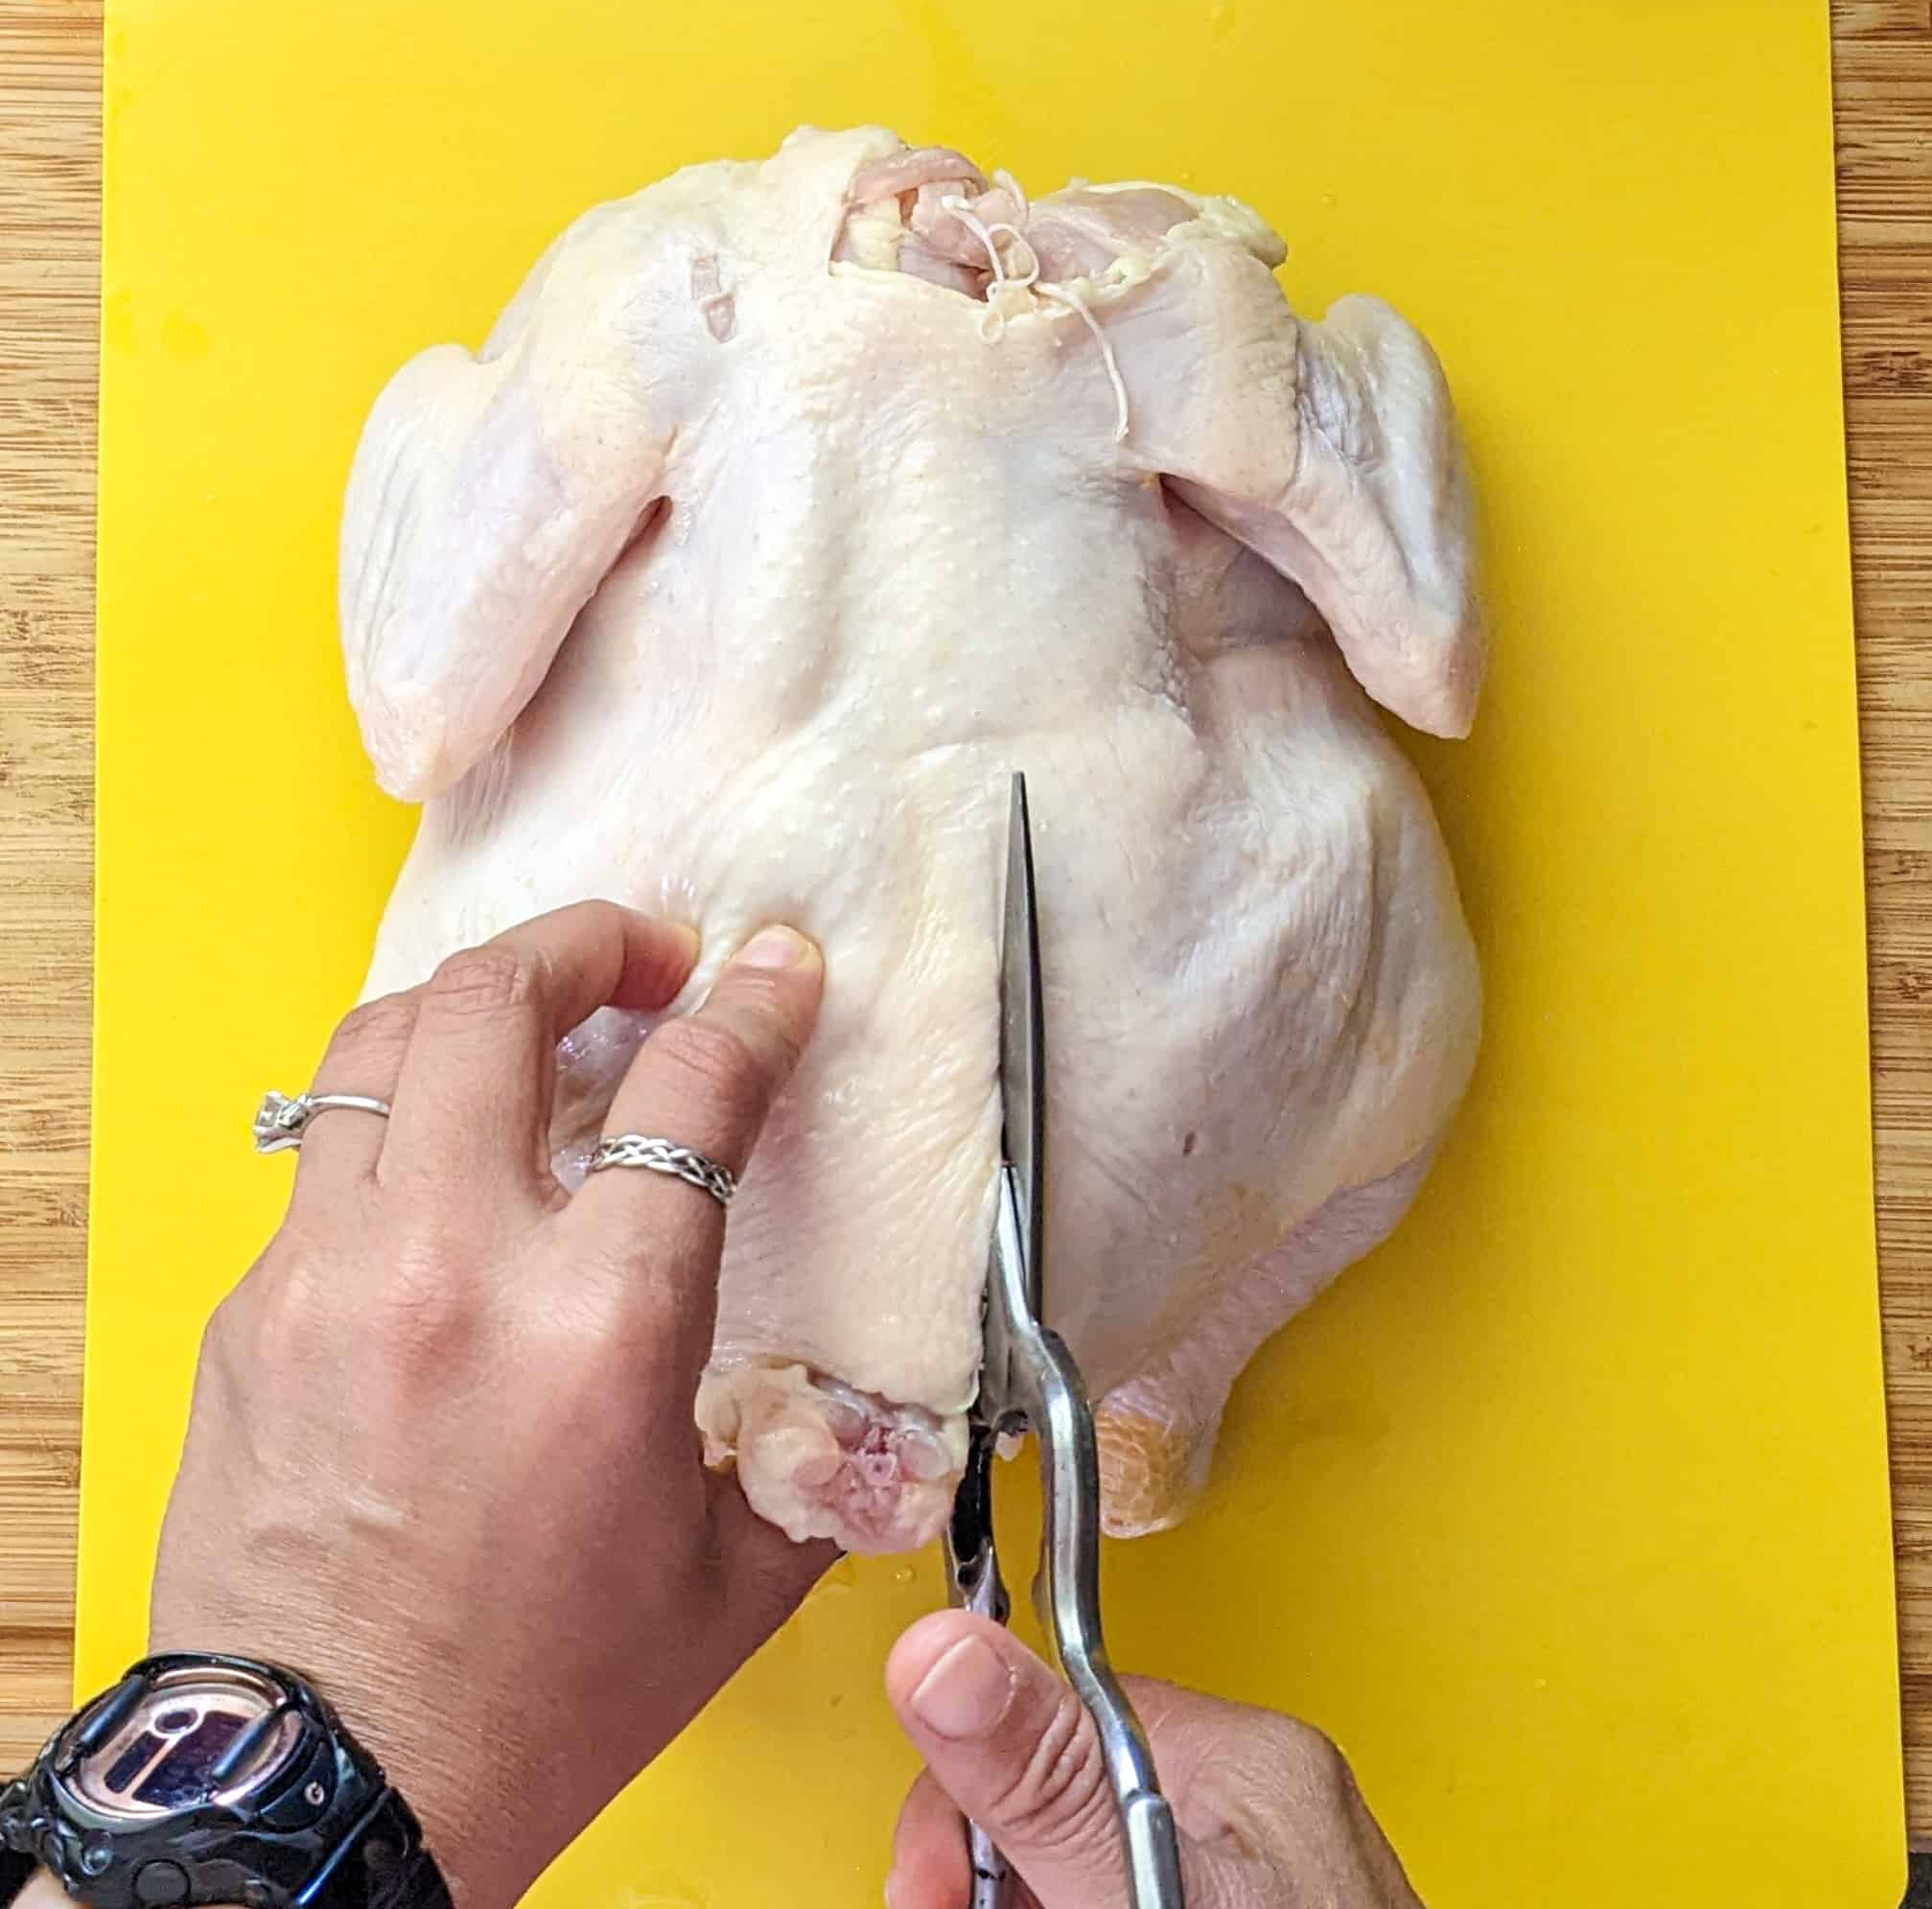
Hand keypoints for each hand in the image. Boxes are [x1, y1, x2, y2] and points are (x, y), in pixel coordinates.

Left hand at [151, 903, 834, 1908]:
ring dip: (474, 1003)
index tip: (774, 972)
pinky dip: (403, 1117)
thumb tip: (878, 1374)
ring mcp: (327, 1277)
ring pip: (382, 1044)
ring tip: (534, 1018)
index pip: (688, 1088)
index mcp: (599, 1327)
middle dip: (585, 942)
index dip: (750, 1004)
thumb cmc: (538, 1693)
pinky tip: (450, 1161)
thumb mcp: (733, 1573)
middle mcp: (452, 1269)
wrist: (326, 1792)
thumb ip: (820, 1442)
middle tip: (640, 954)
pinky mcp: (250, 1311)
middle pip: (496, 1004)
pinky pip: (325, 1152)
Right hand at [884, 1613, 1422, 1907]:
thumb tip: (941, 1655)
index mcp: (1247, 1759)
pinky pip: (1135, 1891)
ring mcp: (1269, 1876)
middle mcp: (1263, 1803)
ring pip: (1085, 1857)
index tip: (931, 1882)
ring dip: (1026, 1903)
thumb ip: (1047, 1781)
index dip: (971, 1798)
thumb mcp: (1139, 1898)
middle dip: (992, 1873)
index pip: (1057, 1708)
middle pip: (1061, 1791)